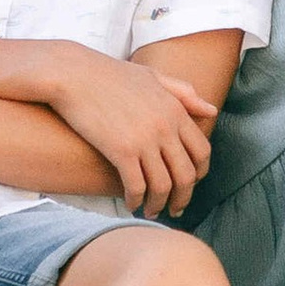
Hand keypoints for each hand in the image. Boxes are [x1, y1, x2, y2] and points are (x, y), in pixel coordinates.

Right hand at [42, 44, 219, 214]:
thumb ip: (183, 93)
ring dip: (158, 204)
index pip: (202, 151)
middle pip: (186, 174)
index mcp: (175, 110)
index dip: (198, 174)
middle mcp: (165, 127)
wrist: (73, 74)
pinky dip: (136, 201)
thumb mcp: (152, 76)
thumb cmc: (109, 74)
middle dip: (183, 198)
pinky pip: (136, 186)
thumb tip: (212, 110)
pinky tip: (130, 205)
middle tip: (174, 209)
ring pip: (163, 185)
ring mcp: (144, 140)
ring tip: (151, 211)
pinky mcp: (121, 151)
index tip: (189, 185)